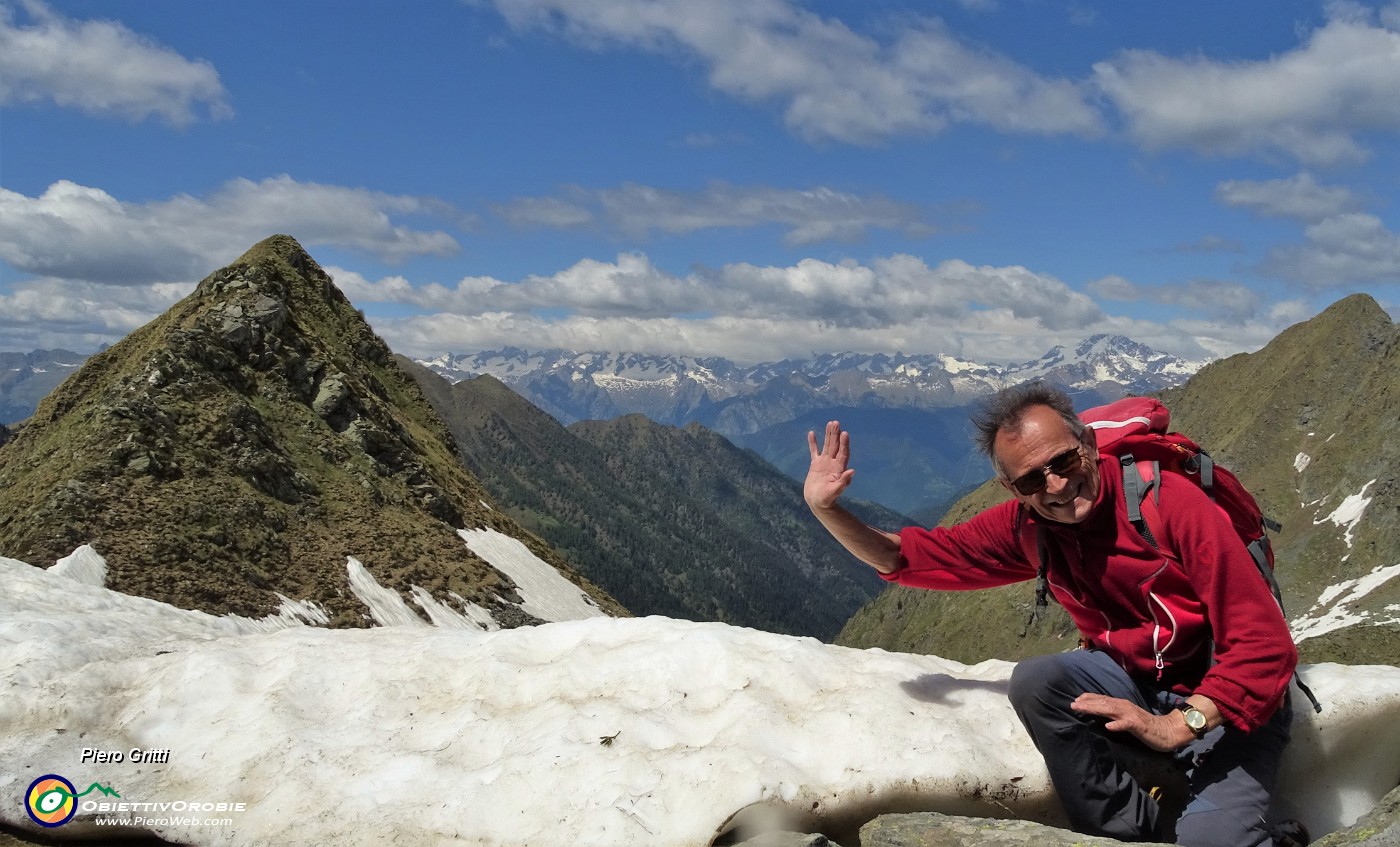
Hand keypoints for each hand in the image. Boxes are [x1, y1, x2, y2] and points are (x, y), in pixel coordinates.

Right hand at [805, 421, 854, 510]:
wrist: (817, 502)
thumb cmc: (827, 499)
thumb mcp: (835, 491)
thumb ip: (843, 482)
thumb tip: (852, 471)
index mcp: (839, 468)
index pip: (843, 453)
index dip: (844, 443)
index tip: (844, 433)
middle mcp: (833, 463)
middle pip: (835, 446)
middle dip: (836, 434)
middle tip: (836, 422)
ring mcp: (824, 463)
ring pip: (827, 446)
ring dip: (828, 435)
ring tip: (830, 423)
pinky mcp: (815, 465)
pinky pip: (814, 451)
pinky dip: (813, 443)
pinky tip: (812, 433)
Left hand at [1071, 693, 1192, 752]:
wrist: (1168, 731)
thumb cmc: (1146, 726)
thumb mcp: (1127, 718)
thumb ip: (1115, 715)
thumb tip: (1099, 715)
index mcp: (1122, 705)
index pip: (1103, 699)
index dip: (1089, 699)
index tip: (1075, 700)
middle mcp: (1125, 707)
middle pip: (1103, 703)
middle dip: (1087, 703)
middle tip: (1072, 704)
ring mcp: (1131, 715)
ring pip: (1111, 710)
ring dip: (1096, 709)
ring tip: (1083, 709)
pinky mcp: (1139, 725)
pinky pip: (1127, 724)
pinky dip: (1117, 725)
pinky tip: (1108, 726)